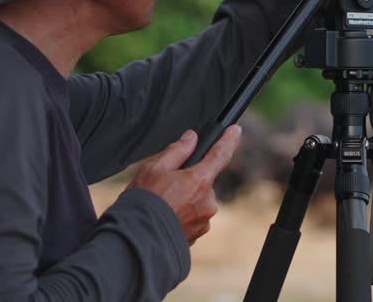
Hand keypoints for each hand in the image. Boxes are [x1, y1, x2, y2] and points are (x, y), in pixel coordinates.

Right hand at [125, 126, 241, 244]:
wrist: (137, 240)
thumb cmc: (143, 203)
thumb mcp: (154, 168)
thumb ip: (177, 150)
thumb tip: (191, 138)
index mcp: (199, 181)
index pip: (220, 154)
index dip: (229, 140)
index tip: (236, 130)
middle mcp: (207, 201)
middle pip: (204, 181)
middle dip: (189, 179)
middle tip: (165, 186)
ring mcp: (204, 221)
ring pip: (198, 200)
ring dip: (185, 199)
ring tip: (162, 206)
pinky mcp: (198, 235)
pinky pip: (194, 217)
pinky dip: (182, 215)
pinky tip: (165, 217)